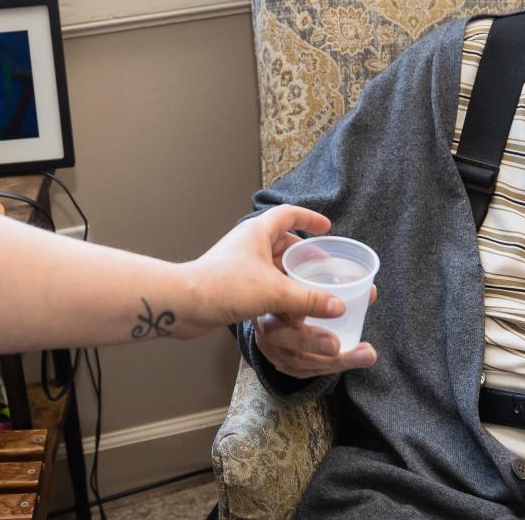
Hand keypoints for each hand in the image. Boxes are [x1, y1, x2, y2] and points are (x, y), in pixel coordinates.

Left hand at [173, 206, 348, 336]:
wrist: (185, 304)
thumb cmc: (223, 286)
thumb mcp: (275, 291)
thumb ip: (310, 299)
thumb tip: (339, 305)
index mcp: (257, 231)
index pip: (288, 214)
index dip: (309, 219)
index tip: (327, 228)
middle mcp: (248, 244)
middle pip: (283, 241)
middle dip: (304, 254)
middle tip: (323, 267)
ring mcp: (239, 264)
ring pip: (273, 265)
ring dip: (291, 277)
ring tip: (311, 291)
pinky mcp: (233, 284)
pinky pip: (263, 283)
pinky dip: (278, 292)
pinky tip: (290, 310)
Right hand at [251, 286, 377, 377]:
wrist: (262, 303)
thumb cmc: (288, 289)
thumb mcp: (301, 278)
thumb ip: (331, 280)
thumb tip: (371, 290)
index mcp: (271, 297)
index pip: (285, 301)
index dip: (311, 304)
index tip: (339, 307)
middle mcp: (266, 324)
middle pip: (286, 338)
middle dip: (315, 343)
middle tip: (339, 346)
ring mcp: (270, 347)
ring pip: (297, 361)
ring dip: (333, 362)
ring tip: (365, 356)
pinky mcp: (278, 362)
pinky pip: (302, 371)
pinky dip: (326, 368)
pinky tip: (349, 363)